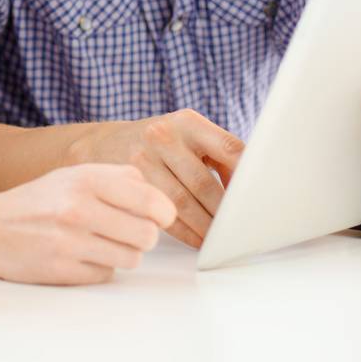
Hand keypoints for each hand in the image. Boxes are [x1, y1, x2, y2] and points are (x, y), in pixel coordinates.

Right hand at [0, 164, 176, 283]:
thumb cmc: (37, 201)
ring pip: (131, 258)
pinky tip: (80, 255)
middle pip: (147, 235)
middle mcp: (78, 208)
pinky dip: (100, 267)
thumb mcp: (73, 175)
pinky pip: (106, 274)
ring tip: (101, 243)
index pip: (151, 201)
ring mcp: (70, 242)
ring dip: (123, 253)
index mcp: (85, 179)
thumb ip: (117, 178)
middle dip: (144, 236)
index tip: (158, 216)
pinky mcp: (62, 270)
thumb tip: (157, 195)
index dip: (163, 213)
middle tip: (128, 232)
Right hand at [67, 109, 242, 247]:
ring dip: (206, 227)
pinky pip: (162, 213)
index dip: (247, 178)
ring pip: (182, 202)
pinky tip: (197, 239)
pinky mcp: (128, 182)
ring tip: (221, 240)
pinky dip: (185, 231)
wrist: (102, 144)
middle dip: (225, 213)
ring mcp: (142, 158)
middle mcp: (163, 135)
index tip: (258, 200)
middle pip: (204, 183)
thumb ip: (218, 155)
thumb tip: (254, 188)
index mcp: (187, 122)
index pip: (229, 148)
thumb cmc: (160, 144)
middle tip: (241, 231)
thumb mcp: (187, 135)